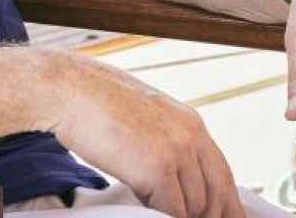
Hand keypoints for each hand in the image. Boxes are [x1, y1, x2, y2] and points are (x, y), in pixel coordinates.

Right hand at [46, 52, 243, 217]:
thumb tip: (174, 176)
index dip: (225, 203)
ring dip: (179, 216)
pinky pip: (171, 211)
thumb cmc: (98, 104)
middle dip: (208, 216)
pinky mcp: (157, 169)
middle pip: (217, 193)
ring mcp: (177, 152)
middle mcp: (191, 136)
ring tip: (158, 213)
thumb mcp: (146, 119)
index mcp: (191, 124)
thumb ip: (167, 143)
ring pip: (194, 206)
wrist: (71, 90)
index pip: (222, 173)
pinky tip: (146, 211)